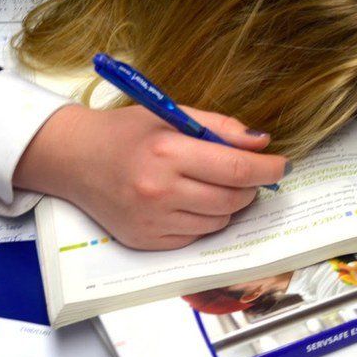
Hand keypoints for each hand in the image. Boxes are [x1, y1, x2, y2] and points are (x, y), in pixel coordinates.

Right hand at [14, 105, 287, 249]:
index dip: (267, 169)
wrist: (73, 158)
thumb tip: (263, 144)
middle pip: (232, 199)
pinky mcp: (146, 241)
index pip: (235, 169)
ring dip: (230, 205)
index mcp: (167, 153)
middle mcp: (159, 191)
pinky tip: (191, 200)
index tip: (282, 165)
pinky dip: (205, 220)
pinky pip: (196, 236)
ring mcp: (152, 221)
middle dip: (251, 187)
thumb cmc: (127, 133)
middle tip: (250, 174)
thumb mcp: (173, 115)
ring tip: (216, 184)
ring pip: (218, 222)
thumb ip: (221, 128)